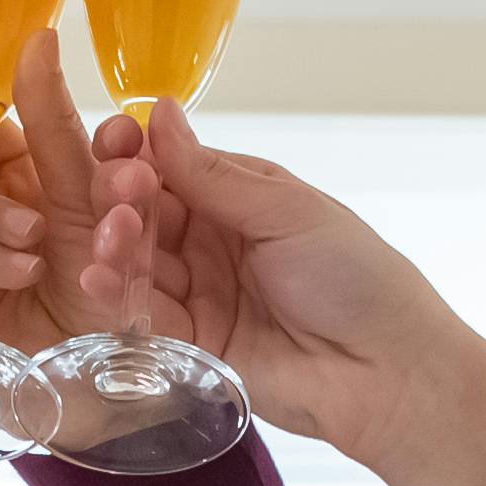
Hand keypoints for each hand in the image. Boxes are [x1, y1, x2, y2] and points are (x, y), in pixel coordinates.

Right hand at [76, 105, 485, 485]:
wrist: (386, 373)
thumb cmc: (356, 278)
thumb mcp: (287, 211)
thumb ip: (215, 176)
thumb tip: (160, 112)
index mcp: (240, 197)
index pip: (171, 166)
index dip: (138, 154)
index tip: (114, 142)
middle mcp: (214, 241)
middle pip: (145, 212)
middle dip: (121, 199)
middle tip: (119, 197)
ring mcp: (202, 293)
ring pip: (138, 262)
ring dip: (114, 246)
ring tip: (111, 241)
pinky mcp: (192, 345)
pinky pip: (144, 316)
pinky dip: (116, 296)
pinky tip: (98, 280)